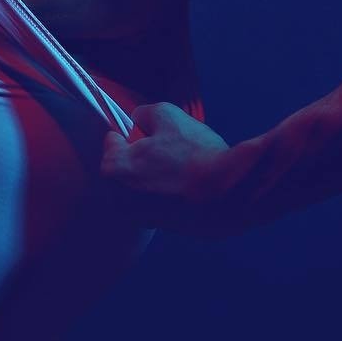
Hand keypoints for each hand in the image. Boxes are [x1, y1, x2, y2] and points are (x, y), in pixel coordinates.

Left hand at [98, 101, 248, 238]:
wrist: (230, 194)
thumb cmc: (195, 155)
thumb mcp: (167, 115)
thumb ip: (144, 114)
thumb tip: (139, 120)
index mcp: (114, 170)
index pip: (111, 142)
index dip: (132, 132)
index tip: (150, 134)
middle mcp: (118, 199)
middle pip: (125, 166)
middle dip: (142, 156)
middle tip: (169, 150)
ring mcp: (139, 216)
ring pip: (141, 184)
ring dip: (155, 174)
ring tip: (181, 168)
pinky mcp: (160, 226)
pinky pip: (156, 201)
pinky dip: (167, 192)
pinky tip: (187, 185)